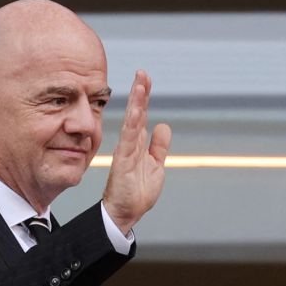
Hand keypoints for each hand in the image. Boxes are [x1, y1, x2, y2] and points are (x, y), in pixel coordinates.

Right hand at [102, 70, 171, 234]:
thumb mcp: (156, 165)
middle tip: (142, 73)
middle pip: (137, 113)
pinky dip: (132, 124)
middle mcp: (131, 144)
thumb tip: (163, 125)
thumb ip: (159, 146)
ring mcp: (126, 151)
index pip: (142, 115)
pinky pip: (128, 140)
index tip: (146, 78)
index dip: (144, 97)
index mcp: (139, 144)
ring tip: (140, 83)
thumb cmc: (138, 192)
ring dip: (137, 102)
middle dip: (140, 93)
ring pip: (133, 122)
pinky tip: (136, 110)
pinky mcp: (123, 162)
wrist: (126, 212)